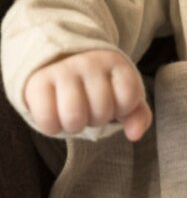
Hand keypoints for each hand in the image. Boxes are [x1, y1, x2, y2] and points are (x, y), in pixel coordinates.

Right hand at [23, 50, 152, 141]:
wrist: (60, 63)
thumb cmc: (99, 86)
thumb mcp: (123, 95)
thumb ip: (137, 115)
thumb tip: (135, 135)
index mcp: (116, 63)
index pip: (129, 96)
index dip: (122, 109)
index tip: (114, 102)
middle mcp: (90, 62)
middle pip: (102, 109)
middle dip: (98, 119)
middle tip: (90, 109)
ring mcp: (63, 70)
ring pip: (74, 116)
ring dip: (75, 126)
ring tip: (74, 115)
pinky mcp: (38, 82)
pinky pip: (47, 120)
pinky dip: (52, 128)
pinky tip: (56, 117)